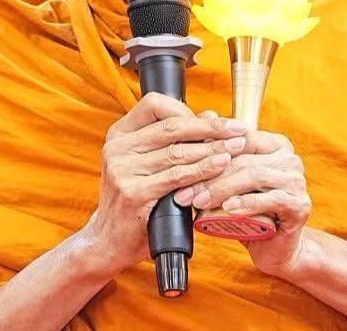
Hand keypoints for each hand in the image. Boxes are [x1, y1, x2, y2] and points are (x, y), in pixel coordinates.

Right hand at [82, 93, 248, 276]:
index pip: (153, 105)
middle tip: (238, 129)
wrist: (108, 242)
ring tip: (237, 146)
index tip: (216, 119)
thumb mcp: (146, 165)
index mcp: (119, 135)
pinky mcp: (134, 194)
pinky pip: (177, 177)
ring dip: (212, 148)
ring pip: (178, 152)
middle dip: (210, 128)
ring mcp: (123, 171)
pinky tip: (221, 166)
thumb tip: (211, 116)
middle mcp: (117, 149)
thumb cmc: (134, 202)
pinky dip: (203, 170)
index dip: (187, 109)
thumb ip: (173, 141)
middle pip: (172, 128)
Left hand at [173, 130, 311, 276]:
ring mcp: (297, 181)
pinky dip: (246, 203)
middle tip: (184, 192)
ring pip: (254, 176)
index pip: (240, 138)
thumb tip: (203, 115)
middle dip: (209, 175)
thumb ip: (221, 150)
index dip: (210, 150)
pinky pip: (270, 199)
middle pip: (243, 159)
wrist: (276, 247)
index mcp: (275, 145)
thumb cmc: (250, 210)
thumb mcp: (231, 179)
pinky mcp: (300, 205)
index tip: (182, 165)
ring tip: (199, 202)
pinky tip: (228, 209)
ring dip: (222, 189)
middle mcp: (289, 158)